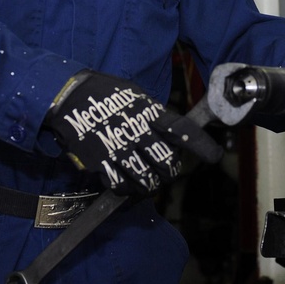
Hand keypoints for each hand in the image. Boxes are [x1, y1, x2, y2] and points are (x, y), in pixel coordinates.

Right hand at [44, 70, 221, 195]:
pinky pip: (121, 186)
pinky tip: (125, 182)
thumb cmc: (106, 94)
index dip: (202, 145)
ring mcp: (119, 149)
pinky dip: (126, 189)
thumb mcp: (136, 96)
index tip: (215, 155)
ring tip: (146, 180)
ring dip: (149, 184)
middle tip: (165, 171)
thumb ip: (154, 115)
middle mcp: (138, 132)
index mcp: (149, 112)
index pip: (183, 130)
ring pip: (146, 180)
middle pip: (167, 163)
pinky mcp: (100, 162)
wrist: (69, 97)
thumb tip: (170, 132)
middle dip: (169, 171)